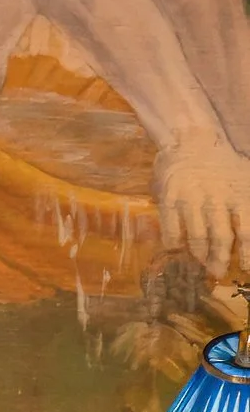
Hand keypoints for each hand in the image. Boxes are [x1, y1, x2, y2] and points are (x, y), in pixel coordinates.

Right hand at [153, 133, 249, 279]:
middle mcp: (216, 198)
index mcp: (239, 194)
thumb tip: (246, 236)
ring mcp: (191, 199)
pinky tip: (178, 247)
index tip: (245, 268)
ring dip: (200, 254)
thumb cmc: (221, 163)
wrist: (190, 139)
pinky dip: (175, 244)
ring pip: (197, 237)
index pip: (246, 231)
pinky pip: (172, 231)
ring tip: (202, 261)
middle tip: (218, 271)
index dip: (246, 254)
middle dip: (220, 259)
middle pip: (221, 238)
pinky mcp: (169, 199)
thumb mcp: (245, 179)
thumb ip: (246, 206)